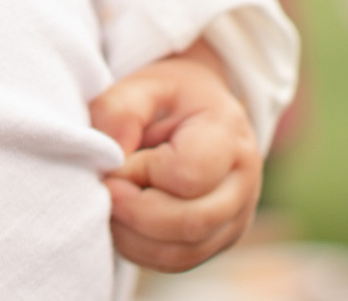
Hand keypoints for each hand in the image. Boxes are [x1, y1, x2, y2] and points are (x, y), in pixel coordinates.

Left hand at [86, 38, 261, 271]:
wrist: (202, 111)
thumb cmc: (171, 98)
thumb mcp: (145, 85)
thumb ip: (120, 111)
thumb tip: (108, 158)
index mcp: (229, 136)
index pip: (186, 175)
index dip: (139, 173)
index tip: (114, 159)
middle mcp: (242, 185)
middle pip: (189, 223)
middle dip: (133, 212)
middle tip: (104, 189)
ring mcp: (234, 219)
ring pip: (182, 252)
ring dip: (132, 235)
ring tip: (111, 202)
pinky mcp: (217, 241)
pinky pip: (176, 262)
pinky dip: (140, 248)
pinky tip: (123, 221)